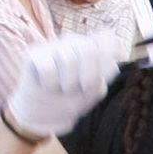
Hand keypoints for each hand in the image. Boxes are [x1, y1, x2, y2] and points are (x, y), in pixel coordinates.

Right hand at [7, 32, 123, 137]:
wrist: (44, 114)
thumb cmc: (72, 99)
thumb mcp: (95, 89)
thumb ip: (106, 71)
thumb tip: (118, 51)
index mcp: (94, 49)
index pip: (107, 39)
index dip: (108, 56)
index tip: (103, 77)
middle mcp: (74, 43)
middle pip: (88, 49)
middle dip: (87, 77)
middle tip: (79, 88)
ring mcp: (53, 46)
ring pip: (68, 60)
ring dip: (67, 84)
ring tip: (62, 89)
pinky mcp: (34, 54)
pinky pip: (48, 69)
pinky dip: (50, 84)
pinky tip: (46, 86)